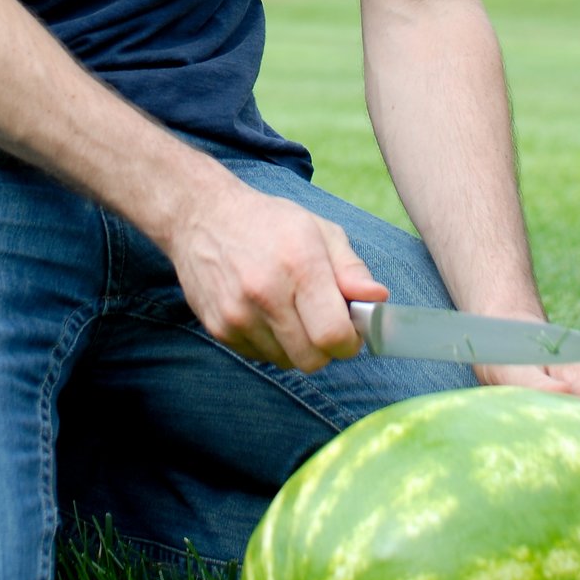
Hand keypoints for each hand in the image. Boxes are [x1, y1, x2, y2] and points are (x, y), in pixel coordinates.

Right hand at [166, 187, 388, 373]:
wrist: (201, 217)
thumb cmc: (269, 223)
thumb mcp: (320, 231)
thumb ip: (352, 270)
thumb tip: (378, 299)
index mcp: (299, 265)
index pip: (333, 336)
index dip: (350, 341)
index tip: (351, 330)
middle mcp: (266, 293)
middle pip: (312, 359)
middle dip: (326, 348)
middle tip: (324, 322)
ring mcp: (238, 314)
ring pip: (286, 362)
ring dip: (297, 346)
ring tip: (291, 311)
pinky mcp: (219, 328)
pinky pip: (260, 357)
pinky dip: (271, 344)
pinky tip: (266, 313)